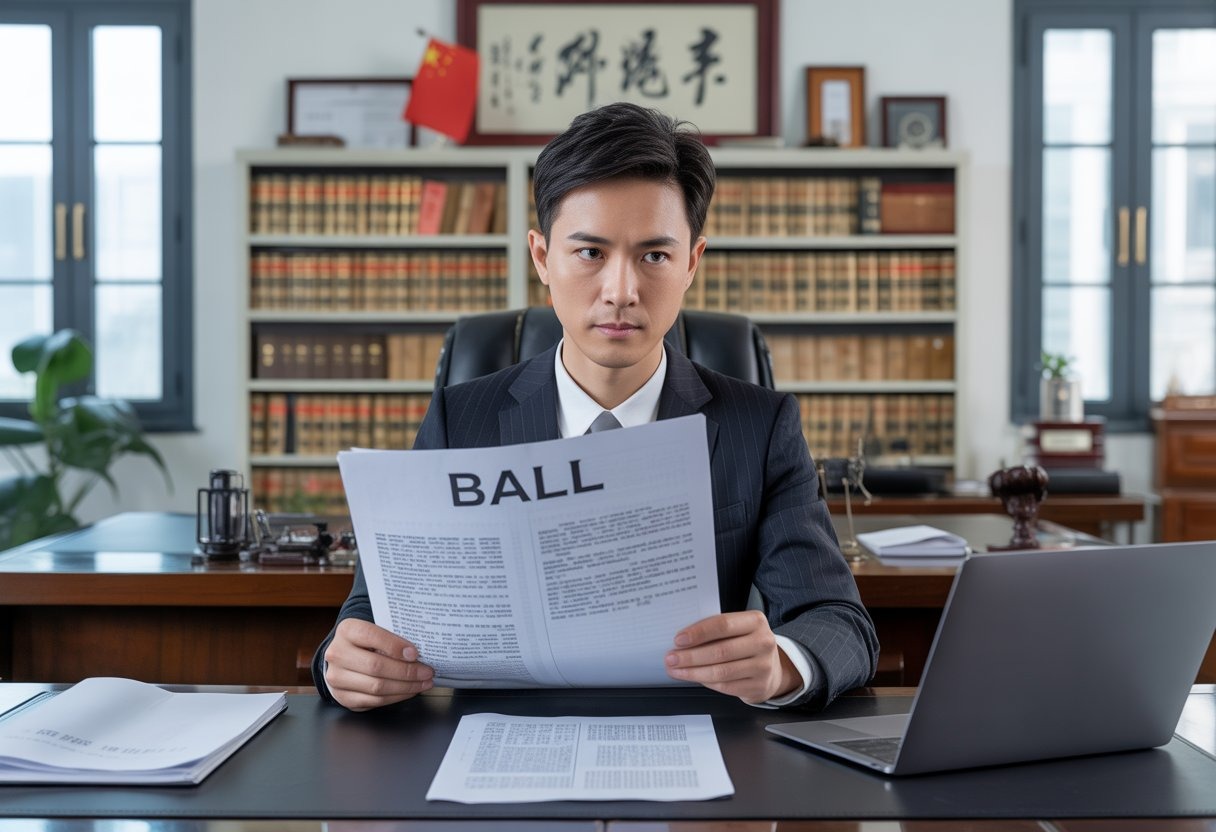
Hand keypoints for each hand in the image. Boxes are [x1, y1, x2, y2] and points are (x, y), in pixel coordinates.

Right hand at [323, 618, 433, 710]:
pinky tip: (410, 691)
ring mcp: (337, 678)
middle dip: (407, 671)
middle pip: (376, 666)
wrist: (344, 657)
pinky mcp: (343, 697)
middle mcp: (337, 654)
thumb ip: (392, 637)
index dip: (395, 646)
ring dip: (406, 687)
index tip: (415, 653)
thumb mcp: (376, 630)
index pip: (371, 636)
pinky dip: (397, 697)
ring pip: (376, 687)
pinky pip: (374, 701)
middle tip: (427, 672)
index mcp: (347, 630)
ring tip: (423, 683)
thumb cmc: (366, 642)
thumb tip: (419, 653)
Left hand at [664, 611, 799, 703]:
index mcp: (755, 621)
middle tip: (671, 658)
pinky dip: (706, 682)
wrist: (772, 667)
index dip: (698, 633)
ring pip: (721, 672)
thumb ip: (716, 630)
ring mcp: (763, 666)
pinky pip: (726, 686)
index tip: (678, 640)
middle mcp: (763, 642)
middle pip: (720, 651)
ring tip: (677, 670)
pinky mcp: (758, 686)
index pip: (723, 625)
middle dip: (690, 656)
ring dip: (694, 672)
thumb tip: (683, 640)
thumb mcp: (738, 629)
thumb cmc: (746, 643)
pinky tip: (694, 677)